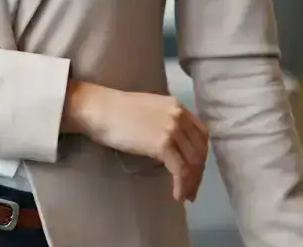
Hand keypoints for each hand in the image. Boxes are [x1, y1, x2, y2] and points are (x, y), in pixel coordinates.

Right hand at [64, 82, 209, 201]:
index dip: (200, 155)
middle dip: (198, 173)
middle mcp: (179, 115)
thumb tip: (173, 146)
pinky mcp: (162, 144)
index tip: (195, 171)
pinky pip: (180, 169)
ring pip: (192, 160)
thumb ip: (166, 123)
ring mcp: (172, 129)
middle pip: (199, 149)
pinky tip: (176, 195)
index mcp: (178, 106)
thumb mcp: (151, 111)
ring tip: (185, 196)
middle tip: (191, 190)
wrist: (102, 110)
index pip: (201, 134)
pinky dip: (181, 184)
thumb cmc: (119, 112)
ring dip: (191, 182)